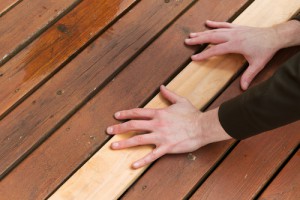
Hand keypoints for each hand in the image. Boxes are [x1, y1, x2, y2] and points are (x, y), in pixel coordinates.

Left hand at [106, 85, 230, 168]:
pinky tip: (133, 165)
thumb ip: (169, 94)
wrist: (203, 127)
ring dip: (124, 143)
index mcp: (159, 113)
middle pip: (134, 125)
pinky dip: (142, 160)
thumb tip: (162, 86)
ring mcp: (161, 137)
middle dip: (119, 128)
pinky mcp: (167, 147)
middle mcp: (157, 124)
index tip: (116, 116)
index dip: (126, 113)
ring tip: (113, 146)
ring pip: (138, 139)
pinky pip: (152, 155)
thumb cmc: (192, 114)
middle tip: (108, 131)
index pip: (138, 112)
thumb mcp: (180, 101)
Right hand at [185, 20, 280, 89]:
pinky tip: (207, 22)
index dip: (204, 54)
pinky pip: (224, 24)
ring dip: (203, 32)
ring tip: (192, 35)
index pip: (215, 50)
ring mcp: (234, 30)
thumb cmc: (266, 50)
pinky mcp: (237, 27)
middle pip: (211, 37)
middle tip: (187, 41)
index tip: (194, 58)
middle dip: (198, 40)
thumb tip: (243, 88)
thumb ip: (249, 76)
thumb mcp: (257, 64)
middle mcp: (233, 36)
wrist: (275, 36)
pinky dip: (215, 23)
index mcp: (235, 45)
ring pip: (215, 30)